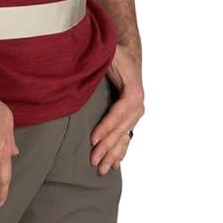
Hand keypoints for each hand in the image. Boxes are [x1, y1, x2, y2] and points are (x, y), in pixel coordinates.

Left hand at [90, 43, 144, 172]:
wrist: (127, 52)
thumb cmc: (115, 53)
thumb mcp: (110, 54)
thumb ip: (102, 60)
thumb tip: (85, 65)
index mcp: (133, 91)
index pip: (119, 112)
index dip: (107, 126)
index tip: (93, 139)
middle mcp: (137, 104)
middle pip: (122, 129)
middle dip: (107, 146)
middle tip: (93, 160)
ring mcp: (135, 112)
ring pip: (125, 136)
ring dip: (114, 154)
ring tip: (102, 169)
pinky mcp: (129, 116)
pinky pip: (126, 136)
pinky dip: (121, 150)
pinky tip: (115, 163)